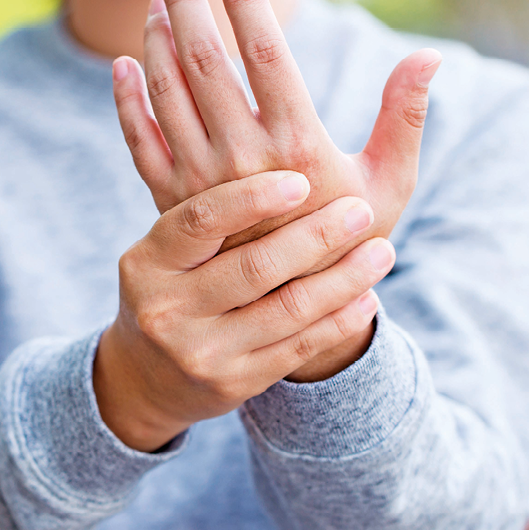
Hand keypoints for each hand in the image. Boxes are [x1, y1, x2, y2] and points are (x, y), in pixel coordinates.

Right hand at [93, 172, 394, 452]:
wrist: (147, 375)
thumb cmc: (171, 289)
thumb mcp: (165, 250)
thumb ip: (206, 209)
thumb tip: (270, 146)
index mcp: (148, 261)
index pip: (200, 219)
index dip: (251, 198)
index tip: (300, 180)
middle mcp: (167, 308)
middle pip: (253, 266)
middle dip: (316, 237)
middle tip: (360, 211)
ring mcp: (200, 351)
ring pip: (287, 309)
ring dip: (344, 278)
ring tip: (382, 251)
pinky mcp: (233, 383)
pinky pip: (298, 346)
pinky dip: (339, 320)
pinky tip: (367, 297)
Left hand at [112, 0, 440, 271]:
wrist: (294, 305)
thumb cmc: (348, 237)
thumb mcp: (389, 182)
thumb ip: (405, 118)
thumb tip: (428, 56)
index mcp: (298, 147)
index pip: (265, 56)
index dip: (245, 2)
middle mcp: (243, 162)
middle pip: (205, 64)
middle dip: (187, 4)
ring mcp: (201, 185)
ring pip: (169, 97)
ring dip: (158, 44)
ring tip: (158, 3)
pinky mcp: (173, 205)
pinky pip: (141, 144)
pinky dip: (128, 103)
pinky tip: (123, 66)